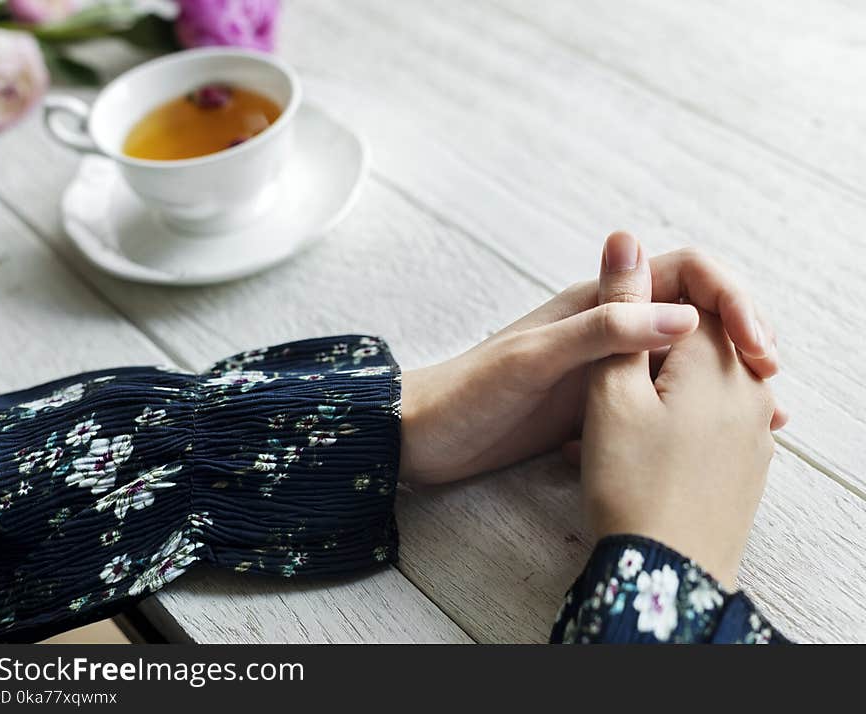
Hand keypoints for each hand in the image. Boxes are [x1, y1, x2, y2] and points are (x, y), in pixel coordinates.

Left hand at [400, 232, 782, 484]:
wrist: (427, 436)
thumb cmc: (469, 392)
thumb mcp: (535, 358)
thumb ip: (603, 332)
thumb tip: (687, 319)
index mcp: (597, 301)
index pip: (686, 272)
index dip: (731, 298)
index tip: (756, 345)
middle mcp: (609, 327)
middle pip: (695, 314)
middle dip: (739, 339)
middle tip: (770, 387)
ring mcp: (606, 367)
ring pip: (682, 359)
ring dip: (722, 378)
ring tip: (761, 417)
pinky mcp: (598, 405)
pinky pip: (659, 399)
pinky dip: (691, 411)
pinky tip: (713, 437)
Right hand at [578, 240, 779, 587]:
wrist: (665, 573)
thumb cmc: (629, 479)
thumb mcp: (609, 387)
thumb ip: (618, 308)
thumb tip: (625, 237)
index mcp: (717, 359)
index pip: (694, 297)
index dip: (647, 307)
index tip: (617, 338)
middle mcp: (749, 388)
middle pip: (702, 339)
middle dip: (651, 355)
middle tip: (608, 386)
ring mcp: (755, 431)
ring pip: (701, 382)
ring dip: (656, 391)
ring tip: (613, 425)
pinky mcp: (747, 465)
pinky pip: (713, 420)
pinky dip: (672, 422)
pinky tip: (636, 450)